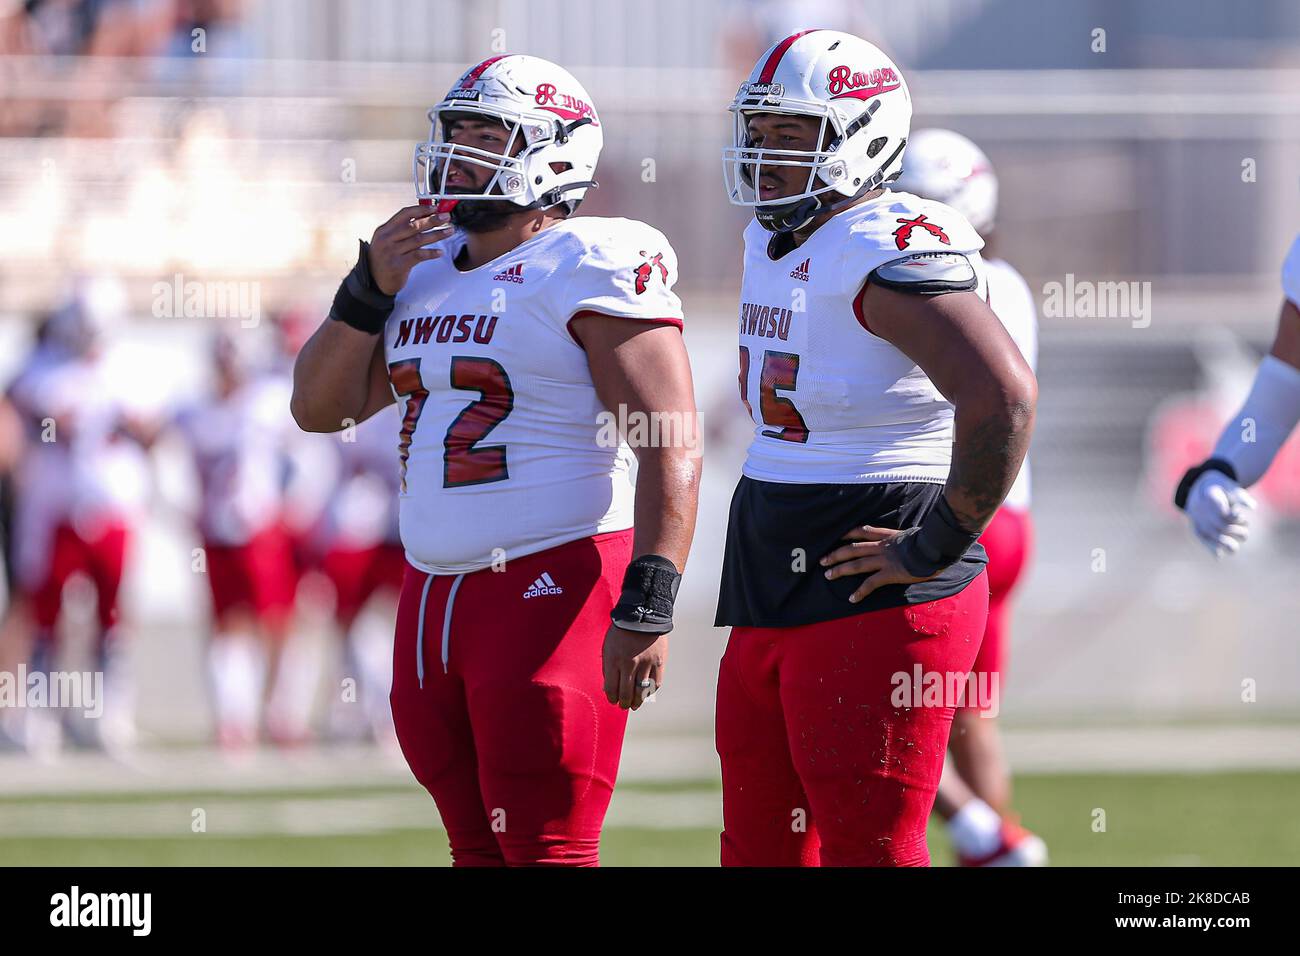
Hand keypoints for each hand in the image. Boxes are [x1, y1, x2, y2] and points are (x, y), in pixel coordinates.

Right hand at [367, 204, 452, 294]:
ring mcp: (392, 252)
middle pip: (413, 225)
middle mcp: (387, 239)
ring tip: (449, 231)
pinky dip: (431, 253)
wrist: (374, 281)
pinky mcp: (398, 265)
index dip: (421, 210)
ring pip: (418, 240)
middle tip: (446, 217)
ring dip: (437, 235)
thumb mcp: (387, 241)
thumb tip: (424, 219)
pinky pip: (419, 256)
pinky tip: (440, 252)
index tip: (435, 208)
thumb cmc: (384, 260)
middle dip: (432, 220)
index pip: (404, 214)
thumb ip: (401, 231)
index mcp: (384, 230)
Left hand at [602, 624, 666, 710]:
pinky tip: (646, 693)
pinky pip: (655, 683)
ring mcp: (645, 664)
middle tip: (624, 706)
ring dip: (637, 702)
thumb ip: (608, 667)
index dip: (612, 698)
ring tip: (634, 704)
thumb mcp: (608, 647)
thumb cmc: (622, 631)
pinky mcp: (659, 662)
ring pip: (641, 691)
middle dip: (624, 703)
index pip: (611, 688)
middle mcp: (629, 664)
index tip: (613, 700)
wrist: (642, 615)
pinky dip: (650, 691)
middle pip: (626, 693)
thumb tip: (610, 687)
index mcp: (614, 660)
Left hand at [820, 524, 938, 603]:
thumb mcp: (913, 535)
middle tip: (822, 561)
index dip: (847, 534)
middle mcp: (882, 546)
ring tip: (828, 576)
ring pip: (857, 564)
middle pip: (853, 548)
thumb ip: (903, 539)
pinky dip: (860, 592)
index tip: (837, 537)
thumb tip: (905, 541)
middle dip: (836, 554)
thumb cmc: (929, 541)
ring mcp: (884, 560)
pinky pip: (870, 583)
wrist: (935, 547)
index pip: (862, 531)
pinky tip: (852, 599)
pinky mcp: (890, 573)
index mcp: (887, 536)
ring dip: (841, 570)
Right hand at [1184, 470, 1255, 557]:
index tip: (1241, 517)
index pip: (1224, 512)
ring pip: (1212, 535)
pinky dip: (1210, 548)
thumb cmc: (1221, 489)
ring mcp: (1196, 519)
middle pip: (1221, 525)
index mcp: (1210, 495)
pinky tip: (1218, 556)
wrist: (1198, 488)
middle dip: (1236, 531)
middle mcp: (1200, 508)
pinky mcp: (1195, 527)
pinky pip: (1201, 539)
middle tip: (1245, 531)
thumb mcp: (1231, 487)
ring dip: (1226, 543)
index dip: (1236, 518)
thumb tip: (1253, 508)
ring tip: (1236, 545)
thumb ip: (1241, 497)